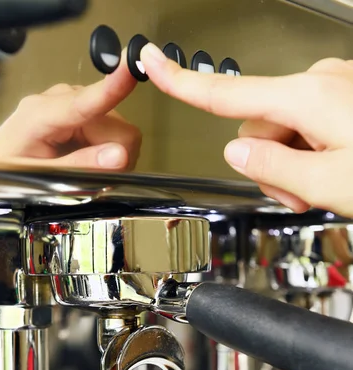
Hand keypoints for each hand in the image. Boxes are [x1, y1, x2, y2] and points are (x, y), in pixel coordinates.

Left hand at [0, 51, 140, 170]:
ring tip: (86, 167)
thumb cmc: (9, 169)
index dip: (112, 88)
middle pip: (116, 125)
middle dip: (115, 155)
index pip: (86, 101)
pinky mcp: (82, 111)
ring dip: (112, 155)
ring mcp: (73, 103)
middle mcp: (60, 101)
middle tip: (97, 176)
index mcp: (41, 114)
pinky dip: (108, 152)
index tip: (129, 70)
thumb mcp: (40, 177)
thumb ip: (79, 166)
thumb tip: (118, 156)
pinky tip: (87, 158)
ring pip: (120, 130)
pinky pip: (113, 131)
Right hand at [141, 44, 352, 216]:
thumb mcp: (326, 184)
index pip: (228, 94)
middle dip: (270, 165)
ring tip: (321, 184)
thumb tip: (236, 154)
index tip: (152, 63)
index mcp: (309, 97)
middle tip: (299, 191)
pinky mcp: (345, 97)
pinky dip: (311, 151)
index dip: (183, 83)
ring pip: (282, 131)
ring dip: (292, 163)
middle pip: (258, 128)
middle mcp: (321, 82)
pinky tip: (334, 168)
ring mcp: (336, 87)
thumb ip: (272, 168)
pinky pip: (307, 124)